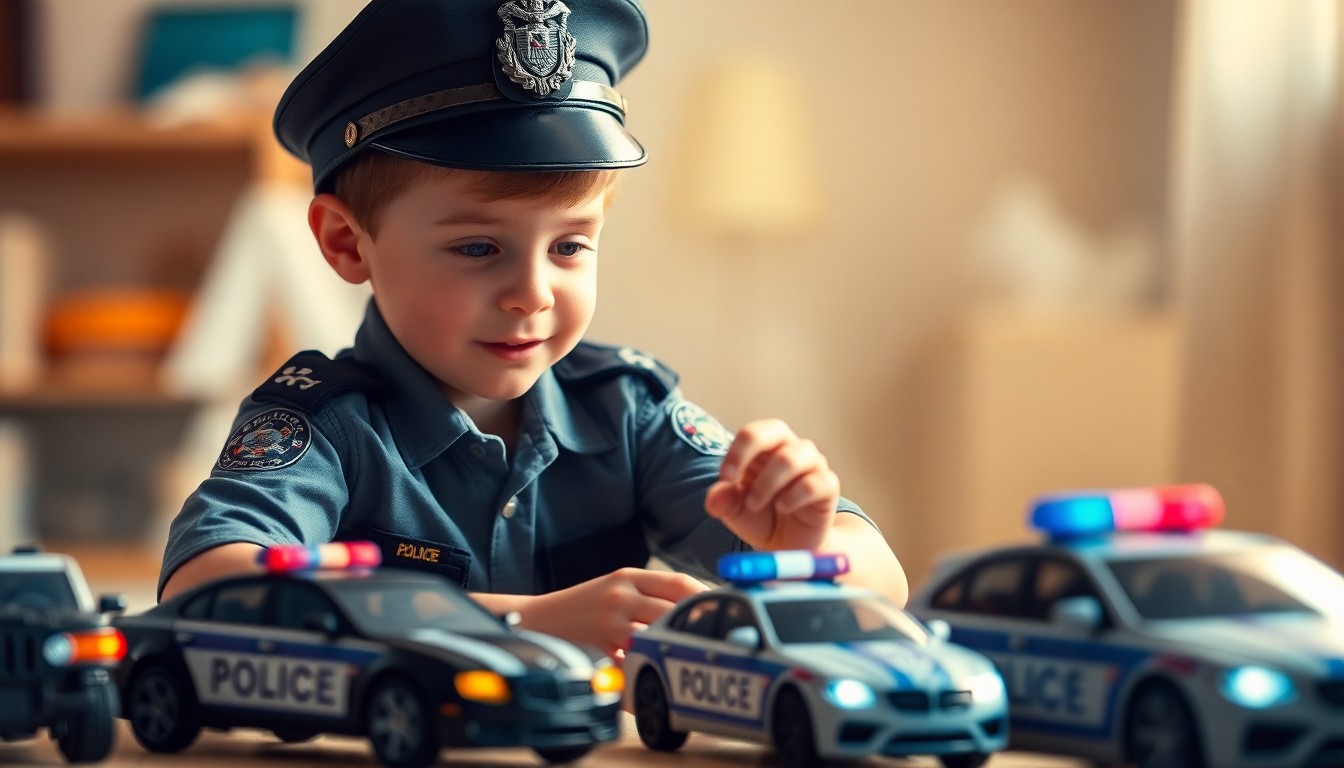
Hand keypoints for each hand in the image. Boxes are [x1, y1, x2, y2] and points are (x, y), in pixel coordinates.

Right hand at [515, 568, 706, 658]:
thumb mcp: (615, 586)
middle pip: (674, 609)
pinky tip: (663, 673)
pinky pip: (635, 661)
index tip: (724, 608)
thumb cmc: (585, 605)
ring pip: (658, 635)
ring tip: (698, 655)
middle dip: (699, 623)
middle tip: (719, 636)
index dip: (706, 595)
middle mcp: (620, 596)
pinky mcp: (601, 648)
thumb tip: (698, 602)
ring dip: (678, 646)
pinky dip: (651, 668)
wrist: (539, 620)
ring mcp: (610, 623)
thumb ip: (650, 591)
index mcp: (627, 576)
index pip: (678, 582)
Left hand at [704, 419, 839, 551]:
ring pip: (793, 457)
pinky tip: (782, 508)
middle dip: (749, 450)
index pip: (752, 433)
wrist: (790, 547)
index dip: (736, 451)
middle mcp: (790, 449)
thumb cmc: (761, 519)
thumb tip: (714, 500)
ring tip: (753, 505)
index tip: (724, 477)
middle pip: (776, 429)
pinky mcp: (828, 486)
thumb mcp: (734, 512)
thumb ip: (723, 501)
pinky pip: (815, 483)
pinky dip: (794, 496)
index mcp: (765, 448)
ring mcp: (812, 465)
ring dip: (768, 481)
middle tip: (732, 480)